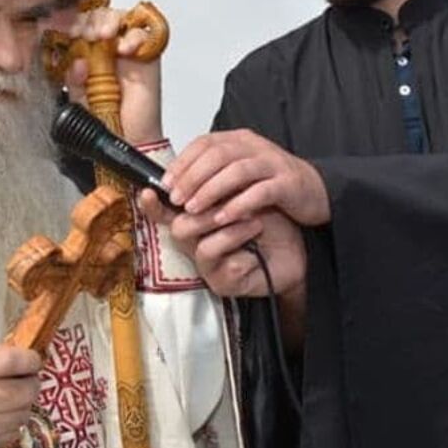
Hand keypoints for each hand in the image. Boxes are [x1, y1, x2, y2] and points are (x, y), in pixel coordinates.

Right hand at [0, 344, 41, 447]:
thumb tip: (9, 357)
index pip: (10, 361)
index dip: (30, 359)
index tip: (33, 360)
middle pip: (24, 391)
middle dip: (32, 383)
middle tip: (28, 380)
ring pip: (21, 415)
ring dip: (24, 405)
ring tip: (14, 399)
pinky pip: (10, 434)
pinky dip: (12, 424)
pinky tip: (1, 417)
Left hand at [68, 7, 162, 143]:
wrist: (127, 137)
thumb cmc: (103, 119)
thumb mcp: (78, 98)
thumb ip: (73, 79)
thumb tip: (77, 63)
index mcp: (83, 53)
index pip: (76, 25)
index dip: (70, 24)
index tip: (66, 31)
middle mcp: (103, 48)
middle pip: (96, 16)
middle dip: (89, 20)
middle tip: (85, 33)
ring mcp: (125, 49)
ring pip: (118, 17)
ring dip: (108, 21)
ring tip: (104, 36)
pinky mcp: (147, 54)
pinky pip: (143, 33)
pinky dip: (134, 36)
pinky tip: (125, 49)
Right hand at [148, 193, 305, 299]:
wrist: (298, 248)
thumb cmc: (270, 220)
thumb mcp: (243, 194)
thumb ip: (218, 185)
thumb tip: (201, 165)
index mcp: (196, 219)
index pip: (164, 212)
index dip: (152, 205)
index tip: (149, 192)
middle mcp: (195, 243)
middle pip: (178, 227)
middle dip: (205, 212)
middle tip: (230, 200)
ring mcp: (207, 265)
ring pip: (199, 245)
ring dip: (228, 228)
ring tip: (254, 220)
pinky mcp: (222, 282)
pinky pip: (223, 262)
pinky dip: (241, 244)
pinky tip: (257, 238)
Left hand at [167, 129, 329, 225]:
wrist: (317, 191)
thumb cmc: (273, 184)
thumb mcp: (239, 174)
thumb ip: (212, 175)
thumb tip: (175, 186)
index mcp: (239, 140)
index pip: (204, 143)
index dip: (182, 162)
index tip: (165, 183)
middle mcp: (255, 146)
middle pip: (216, 155)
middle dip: (191, 178)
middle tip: (176, 199)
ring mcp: (273, 162)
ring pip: (236, 171)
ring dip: (210, 191)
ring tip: (193, 209)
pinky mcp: (288, 183)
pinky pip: (260, 192)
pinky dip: (239, 205)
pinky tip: (223, 218)